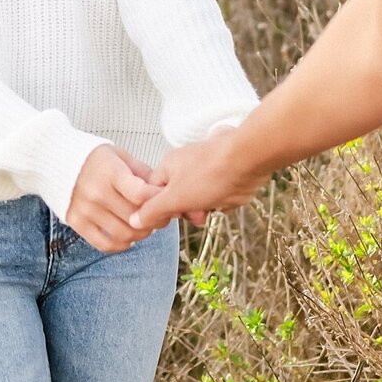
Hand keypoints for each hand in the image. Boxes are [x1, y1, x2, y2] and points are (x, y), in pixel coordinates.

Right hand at [66, 146, 158, 252]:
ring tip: (146, 226)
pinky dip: (122, 245)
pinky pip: (105, 244)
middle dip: (155, 220)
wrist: (58, 159)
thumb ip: (143, 174)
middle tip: (161, 216)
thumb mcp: (121, 157)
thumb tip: (165, 194)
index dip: (158, 201)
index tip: (164, 200)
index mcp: (110, 171)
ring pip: (123, 234)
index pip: (140, 194)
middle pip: (135, 217)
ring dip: (141, 234)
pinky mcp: (76, 222)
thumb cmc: (97, 159)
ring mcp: (85, 209)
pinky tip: (128, 236)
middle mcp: (95, 191)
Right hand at [129, 131, 264, 232]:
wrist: (247, 161)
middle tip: (195, 212)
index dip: (158, 209)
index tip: (167, 217)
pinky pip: (216, 198)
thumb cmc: (209, 173)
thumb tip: (134, 220)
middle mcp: (184, 167)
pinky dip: (221, 202)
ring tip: (213, 204)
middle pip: (177, 200)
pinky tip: (226, 198)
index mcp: (167, 166)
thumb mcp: (174, 197)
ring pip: (198, 202)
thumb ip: (152, 210)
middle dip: (187, 210)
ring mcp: (205, 172)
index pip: (152, 193)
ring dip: (205, 208)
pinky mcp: (223, 178)